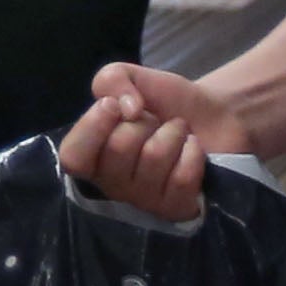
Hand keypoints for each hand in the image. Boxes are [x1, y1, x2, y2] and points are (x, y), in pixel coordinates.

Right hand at [58, 62, 252, 221]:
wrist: (212, 114)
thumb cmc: (163, 102)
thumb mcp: (130, 77)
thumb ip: (111, 80)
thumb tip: (126, 109)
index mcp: (92, 156)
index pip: (72, 157)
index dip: (92, 128)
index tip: (114, 105)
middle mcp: (112, 184)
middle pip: (118, 150)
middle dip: (144, 122)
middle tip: (155, 122)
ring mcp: (144, 201)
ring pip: (153, 158)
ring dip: (172, 133)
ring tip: (177, 133)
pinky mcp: (176, 209)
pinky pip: (181, 177)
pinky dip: (192, 152)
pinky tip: (192, 150)